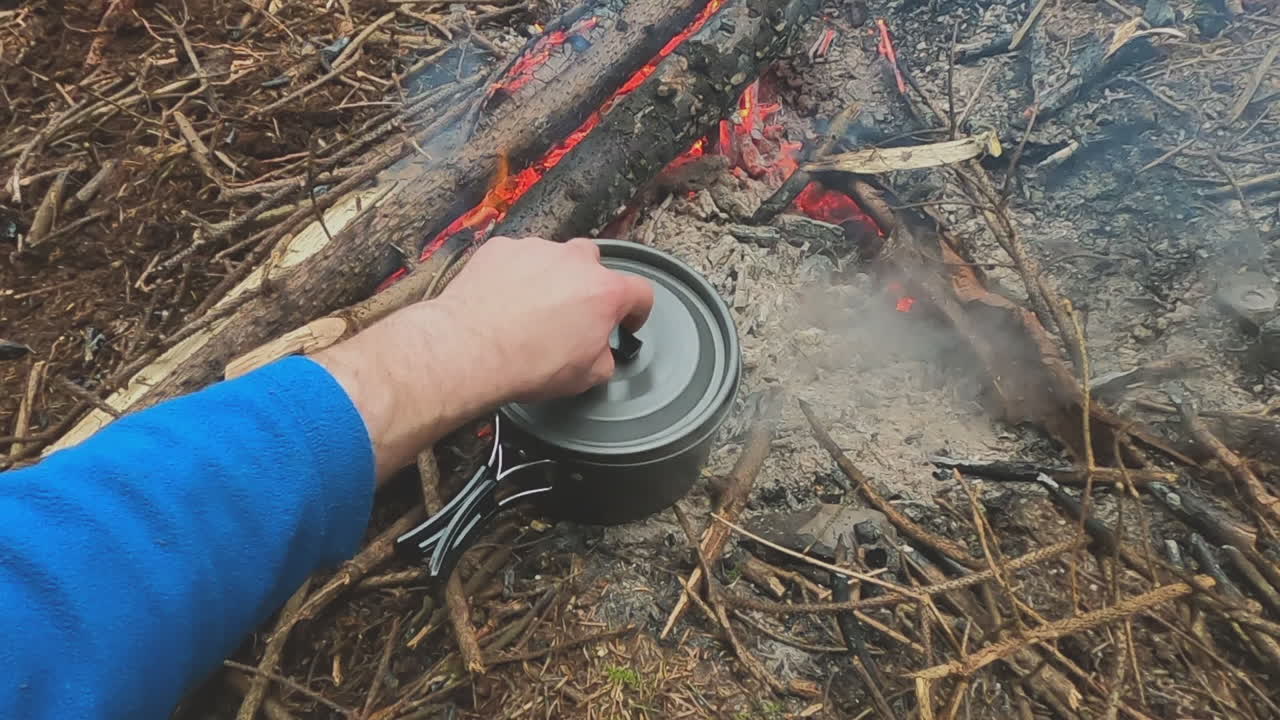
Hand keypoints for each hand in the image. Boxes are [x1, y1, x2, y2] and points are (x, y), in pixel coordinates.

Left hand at [315, 236, 653, 479]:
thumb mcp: (585, 377)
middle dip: (588, 285)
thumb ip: (604, 358)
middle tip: (572, 313)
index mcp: (605, 291)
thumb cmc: (529, 364)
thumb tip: (600, 353)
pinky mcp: (501, 248)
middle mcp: (575, 261)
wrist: (469, 349)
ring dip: (549, 277)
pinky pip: (516, 257)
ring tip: (530, 307)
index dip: (638, 311)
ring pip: (553, 257)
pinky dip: (514, 274)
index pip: (641, 293)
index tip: (626, 323)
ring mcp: (536, 249)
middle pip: (595, 263)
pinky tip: (502, 299)